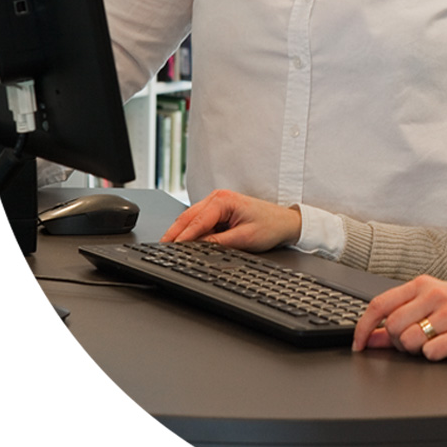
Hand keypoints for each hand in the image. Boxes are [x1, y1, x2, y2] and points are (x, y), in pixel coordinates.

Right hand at [160, 189, 300, 251]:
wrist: (285, 222)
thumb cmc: (271, 226)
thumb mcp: (244, 238)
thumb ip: (218, 242)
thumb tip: (196, 247)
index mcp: (224, 200)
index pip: (196, 221)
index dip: (182, 237)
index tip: (170, 249)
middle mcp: (218, 198)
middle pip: (188, 217)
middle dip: (174, 233)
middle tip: (161, 248)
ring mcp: (217, 203)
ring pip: (191, 219)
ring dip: (180, 232)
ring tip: (168, 247)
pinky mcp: (218, 211)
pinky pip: (199, 221)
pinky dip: (190, 231)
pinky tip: (185, 242)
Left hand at [351, 275, 446, 360]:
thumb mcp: (430, 307)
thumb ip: (398, 320)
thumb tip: (369, 337)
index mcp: (422, 285)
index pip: (379, 304)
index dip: (363, 327)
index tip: (358, 344)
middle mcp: (435, 295)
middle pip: (393, 327)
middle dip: (397, 343)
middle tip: (413, 344)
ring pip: (410, 341)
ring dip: (415, 351)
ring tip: (431, 344)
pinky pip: (432, 353)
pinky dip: (433, 356)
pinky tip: (444, 349)